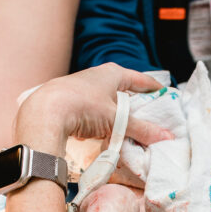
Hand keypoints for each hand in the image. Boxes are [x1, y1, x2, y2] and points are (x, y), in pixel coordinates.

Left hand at [13, 63, 172, 154]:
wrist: (44, 113)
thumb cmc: (84, 107)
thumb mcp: (117, 120)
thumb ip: (141, 129)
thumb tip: (166, 137)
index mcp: (112, 73)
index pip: (140, 79)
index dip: (153, 88)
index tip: (164, 94)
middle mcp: (96, 76)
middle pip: (122, 90)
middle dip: (134, 103)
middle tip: (147, 115)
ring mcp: (80, 88)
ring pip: (105, 102)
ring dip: (115, 114)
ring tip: (124, 128)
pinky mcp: (68, 101)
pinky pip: (90, 111)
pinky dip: (99, 121)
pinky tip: (99, 133)